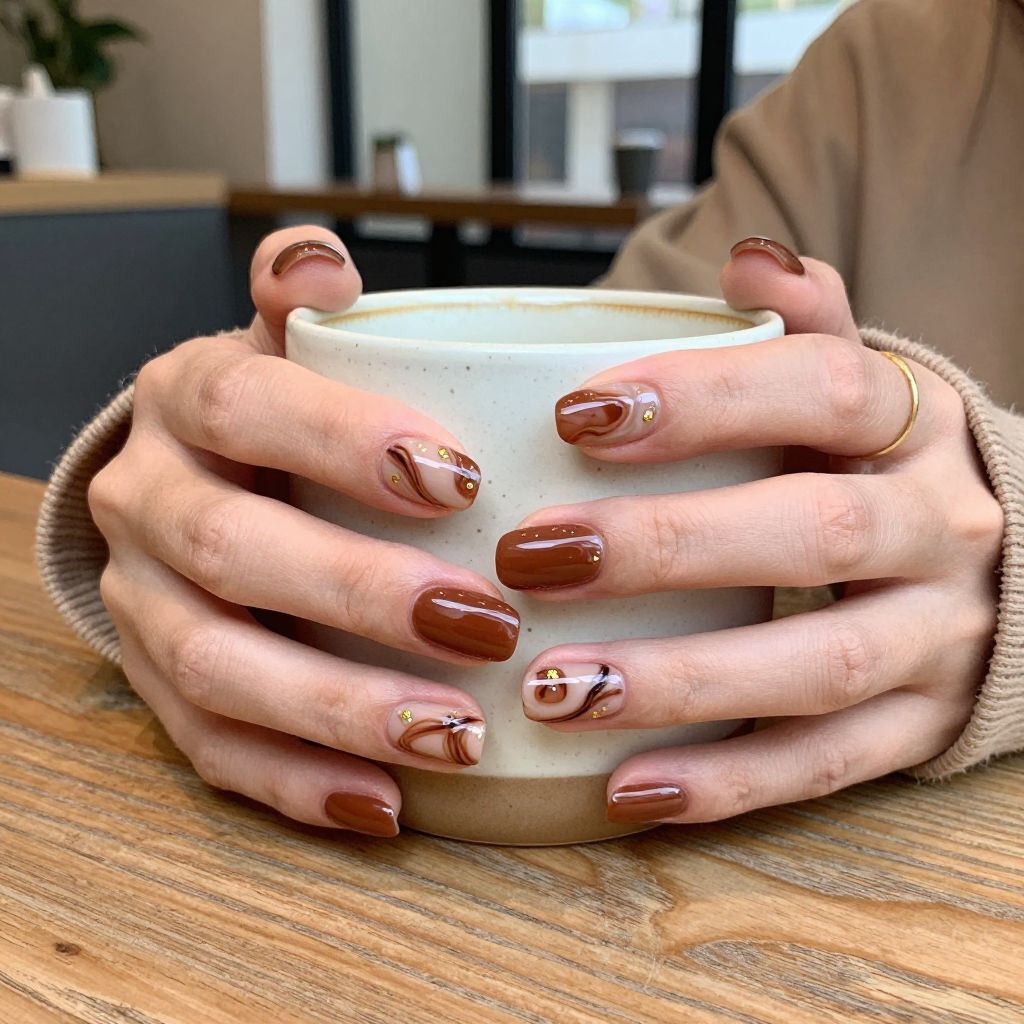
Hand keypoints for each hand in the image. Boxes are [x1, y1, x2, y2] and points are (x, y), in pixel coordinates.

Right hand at [88, 227, 519, 836]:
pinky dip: (300, 781)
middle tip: (486, 624)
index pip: (247, 406)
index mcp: (185, 400)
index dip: (345, 441)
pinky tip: (386, 802)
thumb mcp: (288, 347)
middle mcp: (148, 499)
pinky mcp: (161, 686)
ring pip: (219, 665)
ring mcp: (144, 603)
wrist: (201, 480)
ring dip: (339, 709)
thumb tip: (323, 259)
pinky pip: (213, 747)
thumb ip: (303, 301)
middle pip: (232, 550)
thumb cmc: (279, 417)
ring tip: (456, 736)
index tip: (463, 480)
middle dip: (359, 593)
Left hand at [499, 238, 1001, 824]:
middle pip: (809, 532)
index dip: (703, 398)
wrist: (1006, 566)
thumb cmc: (882, 466)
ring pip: (816, 665)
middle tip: (529, 557)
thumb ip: (807, 325)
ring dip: (679, 681)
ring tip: (554, 690)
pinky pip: (826, 765)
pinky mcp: (920, 727)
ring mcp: (939, 638)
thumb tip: (747, 253)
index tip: (574, 417)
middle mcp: (939, 527)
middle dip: (664, 547)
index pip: (822, 387)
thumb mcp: (864, 386)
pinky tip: (627, 789)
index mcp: (914, 425)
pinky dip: (727, 782)